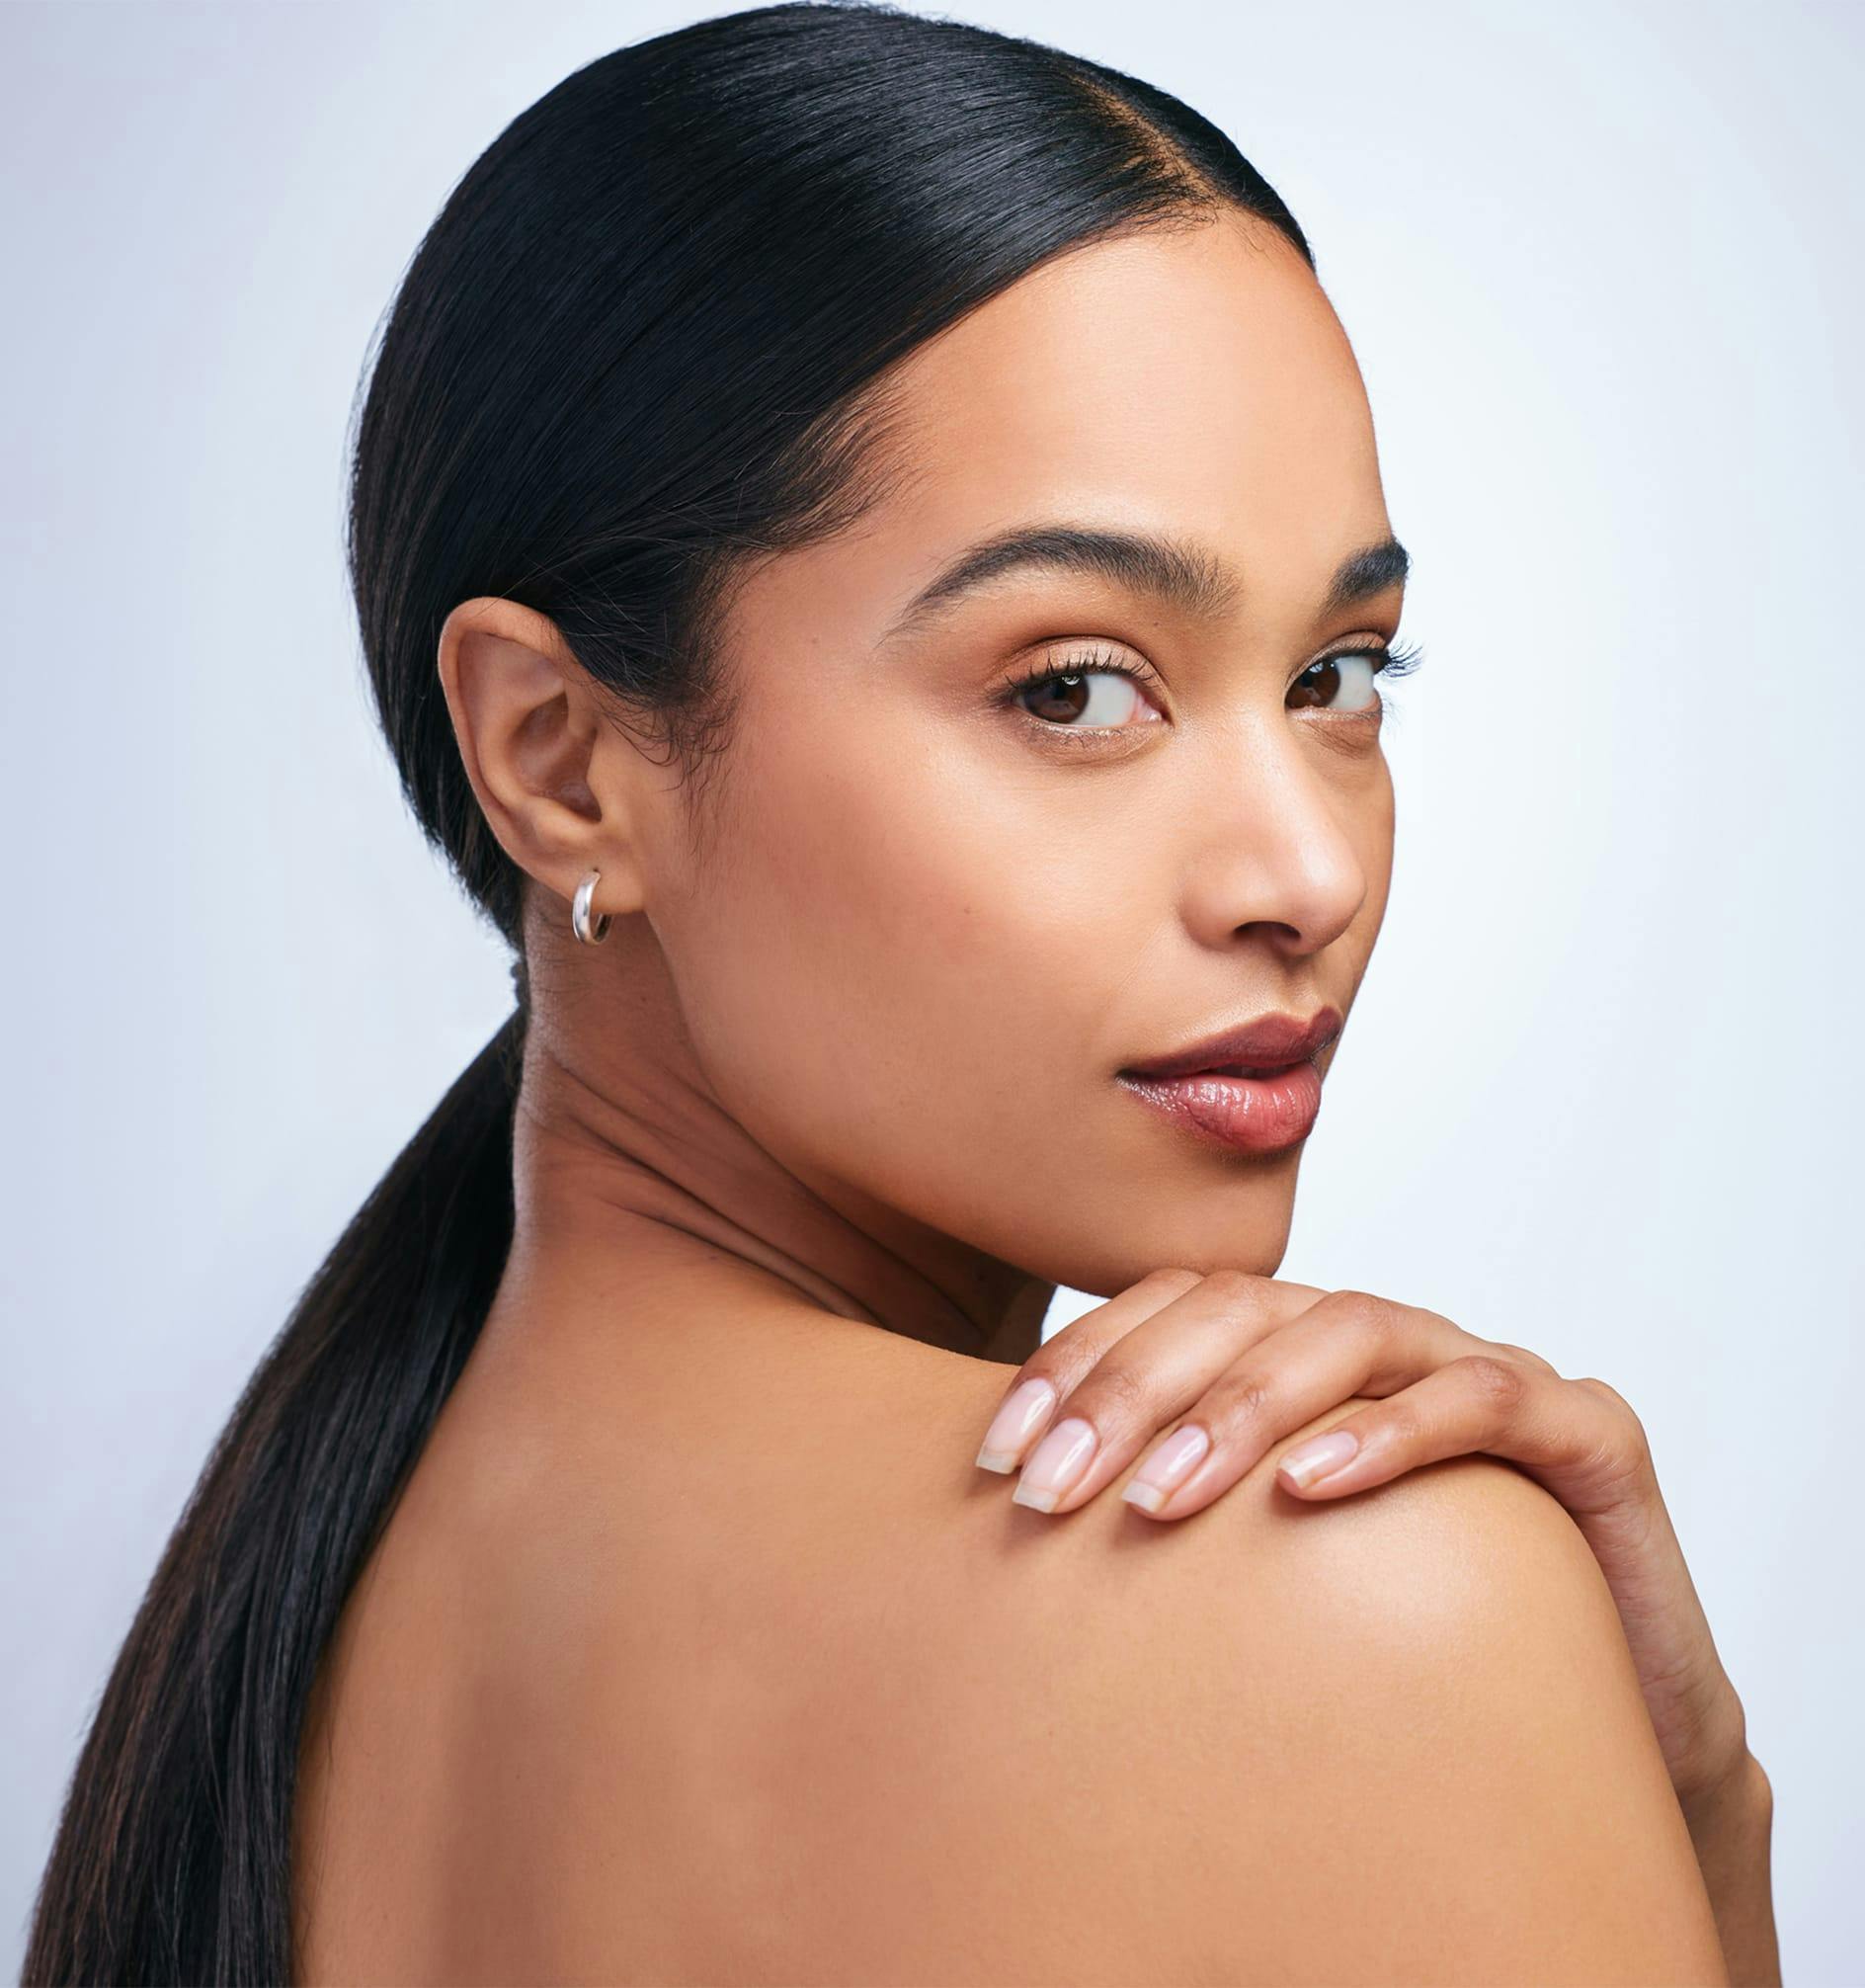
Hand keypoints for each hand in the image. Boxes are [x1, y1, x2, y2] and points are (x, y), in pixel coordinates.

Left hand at [974, 1266, 1752, 1811]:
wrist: (1599, 1721)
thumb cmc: (1409, 1633)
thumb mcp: (1264, 1570)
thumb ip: (1169, 1513)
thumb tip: (1004, 1518)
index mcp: (1305, 1351)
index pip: (1171, 1310)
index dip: (1077, 1366)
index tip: (995, 1457)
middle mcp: (1390, 1341)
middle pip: (1243, 1310)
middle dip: (1132, 1389)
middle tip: (1048, 1488)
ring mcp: (1490, 1370)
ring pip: (1352, 1330)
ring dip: (1245, 1405)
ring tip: (1161, 1496)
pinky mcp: (1588, 1431)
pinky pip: (1488, 1400)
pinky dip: (1393, 1432)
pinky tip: (1310, 1487)